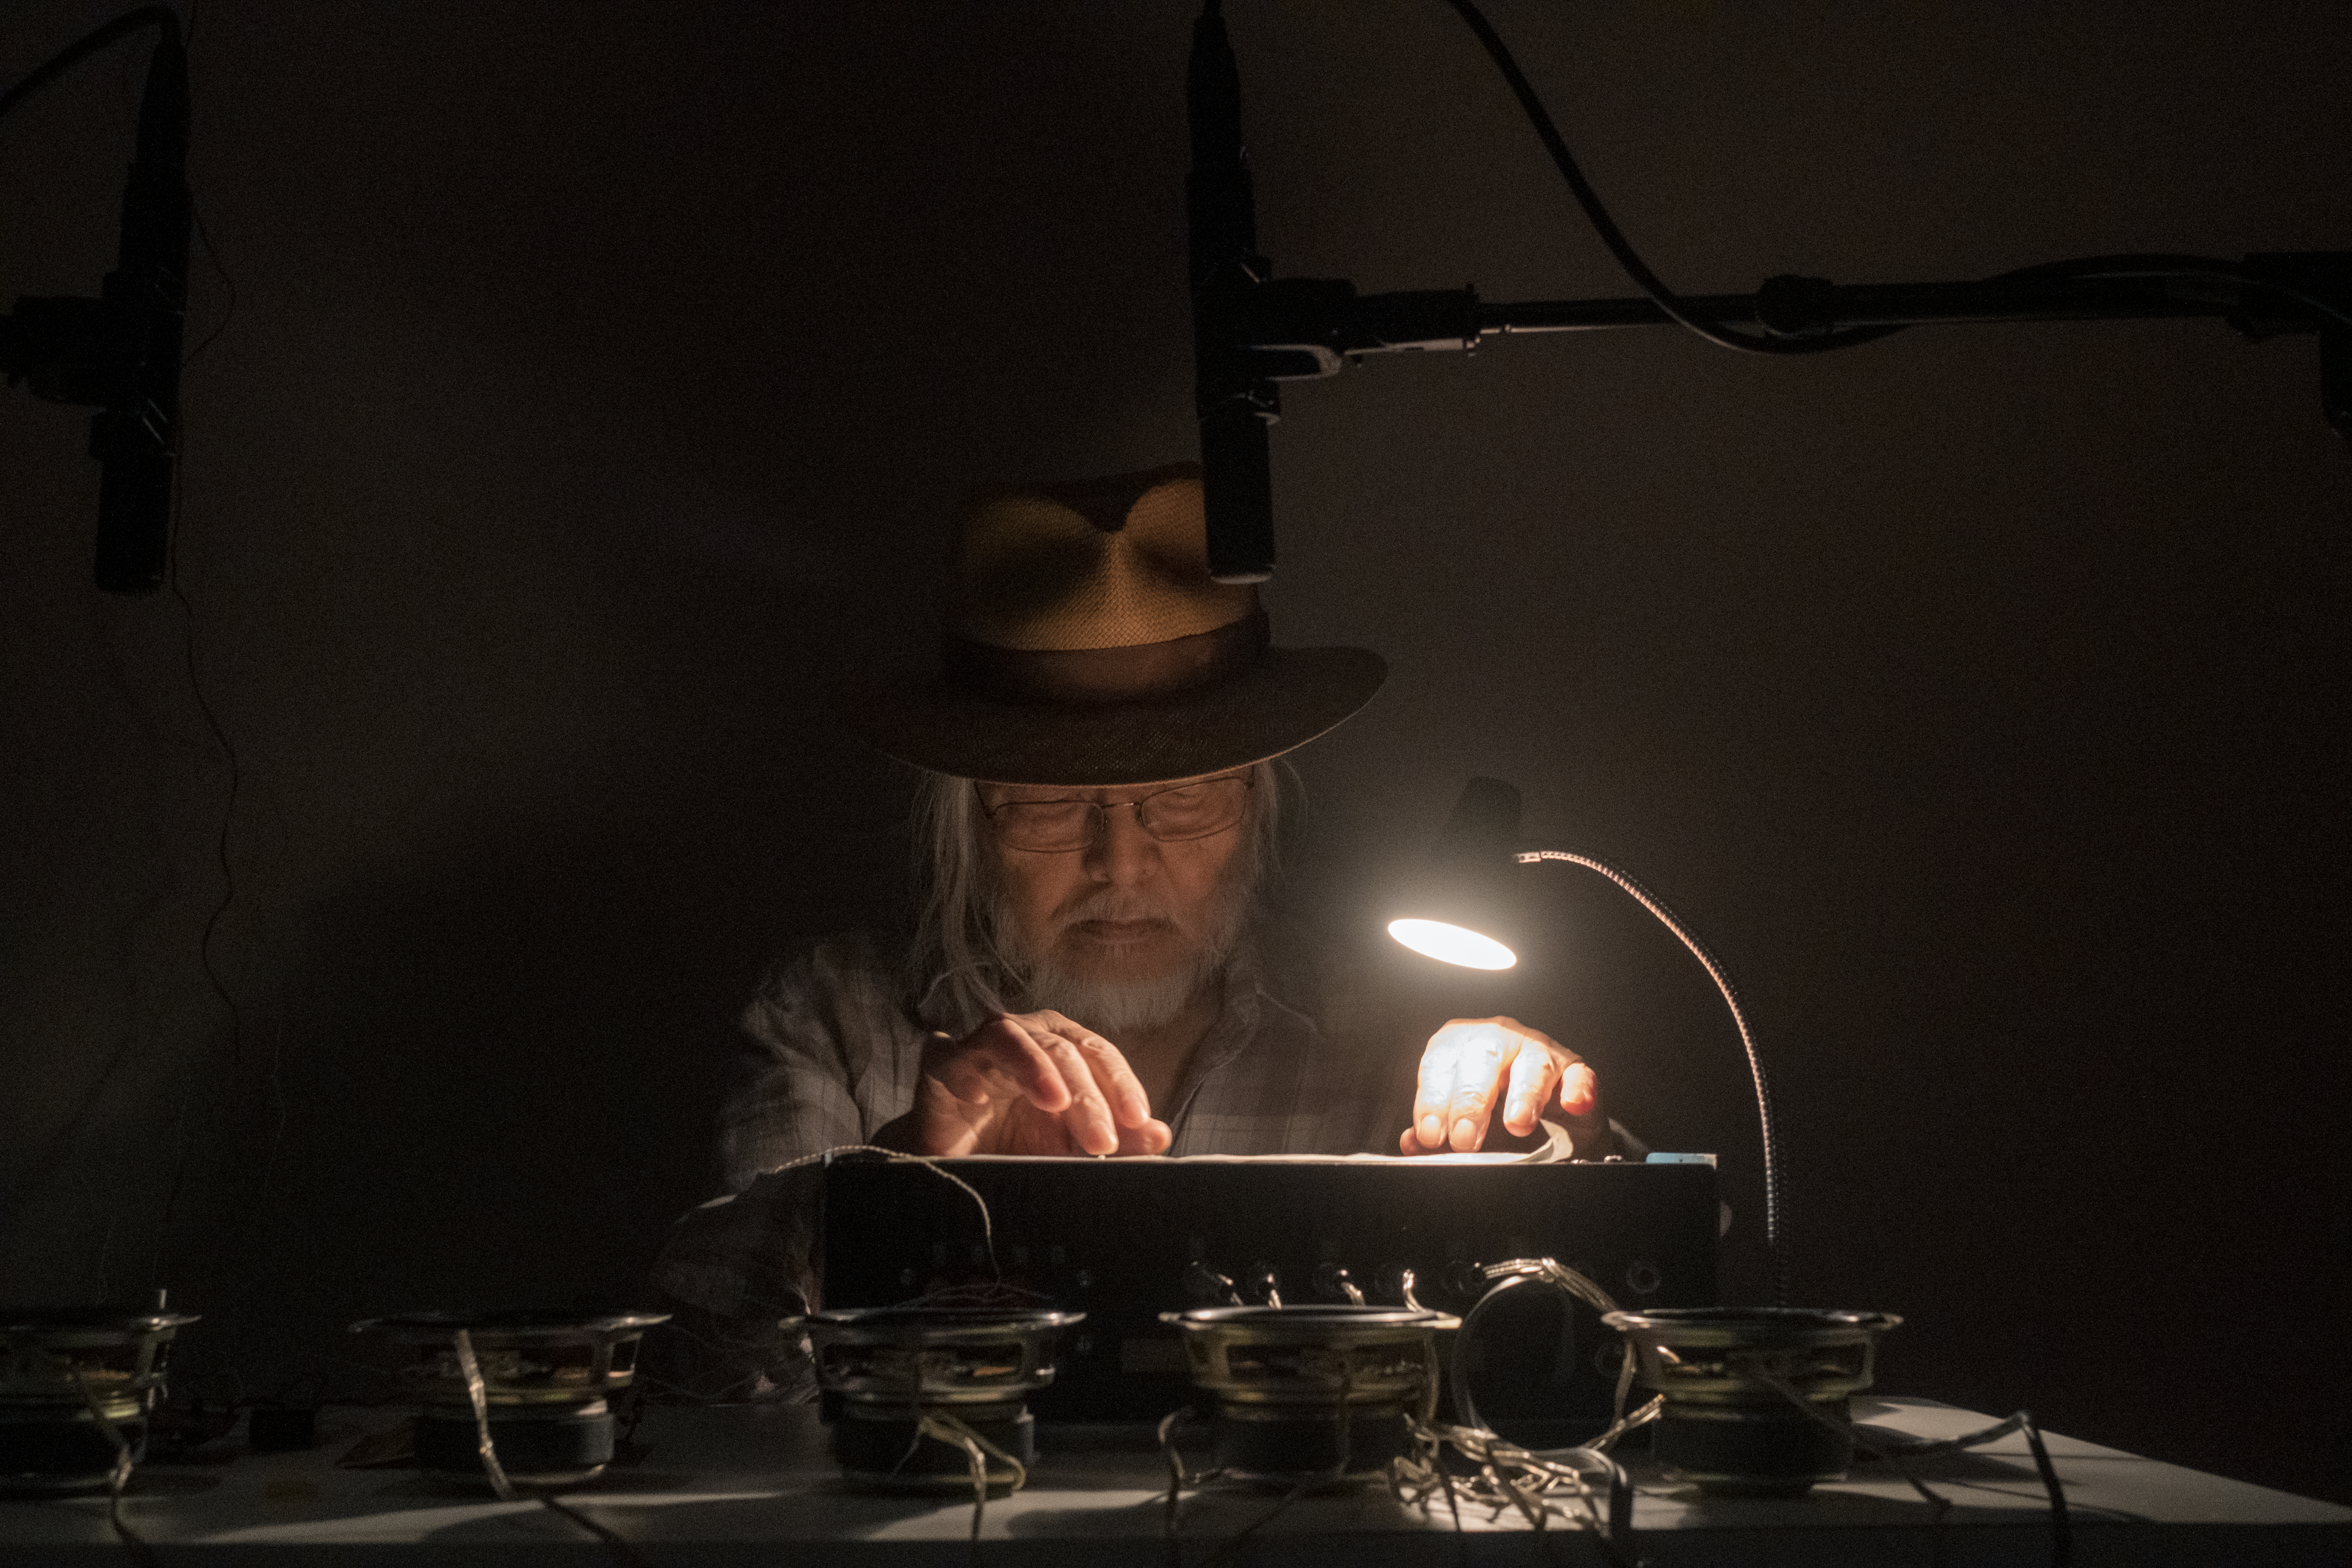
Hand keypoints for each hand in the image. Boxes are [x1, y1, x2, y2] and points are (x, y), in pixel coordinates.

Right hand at [876, 1011, 1173, 1157]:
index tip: (1139, 1121)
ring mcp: (980, 1048)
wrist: (952, 1169)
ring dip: (1037, 1069)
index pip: (1099, 1054)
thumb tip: (1161, 1136)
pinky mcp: (939, 1065)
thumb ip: (1117, 1142)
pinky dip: (966, 1070)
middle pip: (1063, 1049)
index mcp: (1062, 1050)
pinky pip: (950, 1055)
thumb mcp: (1072, 1152)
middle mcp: (1025, 1038)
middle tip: (1103, 1141)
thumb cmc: (1016, 1149)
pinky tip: (979, 1096)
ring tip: (1056, 1102)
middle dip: (1087, 1096)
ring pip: (1012, 1038)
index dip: (1122, 1084)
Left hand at [1400, 1016, 1598, 1154]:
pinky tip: (1571, 1105)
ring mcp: (1540, 1051)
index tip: (1430, 1134)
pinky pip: (1578, 1074)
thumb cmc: (1495, 1122)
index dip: (1433, 1099)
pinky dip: (1576, 1089)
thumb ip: (1436, 1135)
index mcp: (1460, 1047)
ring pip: (1532, 1062)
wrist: (1548, 1129)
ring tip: (1517, 1124)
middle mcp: (1497, 1040)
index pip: (1440, 1063)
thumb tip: (1411, 1143)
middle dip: (1471, 1100)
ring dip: (1523, 1094)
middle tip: (1465, 1139)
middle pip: (1481, 1057)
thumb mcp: (1462, 1128)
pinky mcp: (1575, 1071)